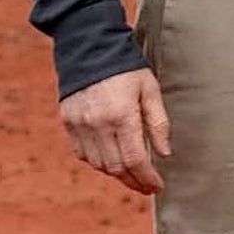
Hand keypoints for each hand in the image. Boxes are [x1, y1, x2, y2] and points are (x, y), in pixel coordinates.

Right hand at [59, 68, 170, 194]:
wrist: (90, 47)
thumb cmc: (126, 66)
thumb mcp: (149, 88)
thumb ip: (157, 121)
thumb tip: (165, 153)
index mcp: (122, 115)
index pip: (134, 159)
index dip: (147, 178)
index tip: (157, 186)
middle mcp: (98, 125)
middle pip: (116, 168)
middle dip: (133, 181)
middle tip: (147, 185)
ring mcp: (80, 126)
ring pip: (99, 164)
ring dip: (116, 172)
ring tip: (132, 172)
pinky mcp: (69, 124)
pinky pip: (83, 154)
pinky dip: (98, 160)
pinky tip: (111, 156)